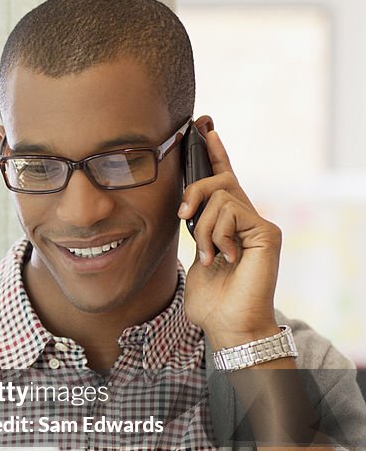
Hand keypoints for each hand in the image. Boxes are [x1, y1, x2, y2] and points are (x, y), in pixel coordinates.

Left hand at [178, 122, 281, 347]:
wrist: (228, 324)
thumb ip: (194, 228)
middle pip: (219, 179)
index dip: (214, 152)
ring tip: (210, 255)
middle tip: (183, 215)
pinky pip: (230, 212)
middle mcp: (248, 218)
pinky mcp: (266, 231)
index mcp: (229, 223)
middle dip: (193, 192)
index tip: (205, 126)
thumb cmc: (211, 299)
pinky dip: (217, 235)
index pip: (223, 179)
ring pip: (218, 197)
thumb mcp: (194, 256)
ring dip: (203, 229)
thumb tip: (185, 207)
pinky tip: (225, 257)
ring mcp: (259, 224)